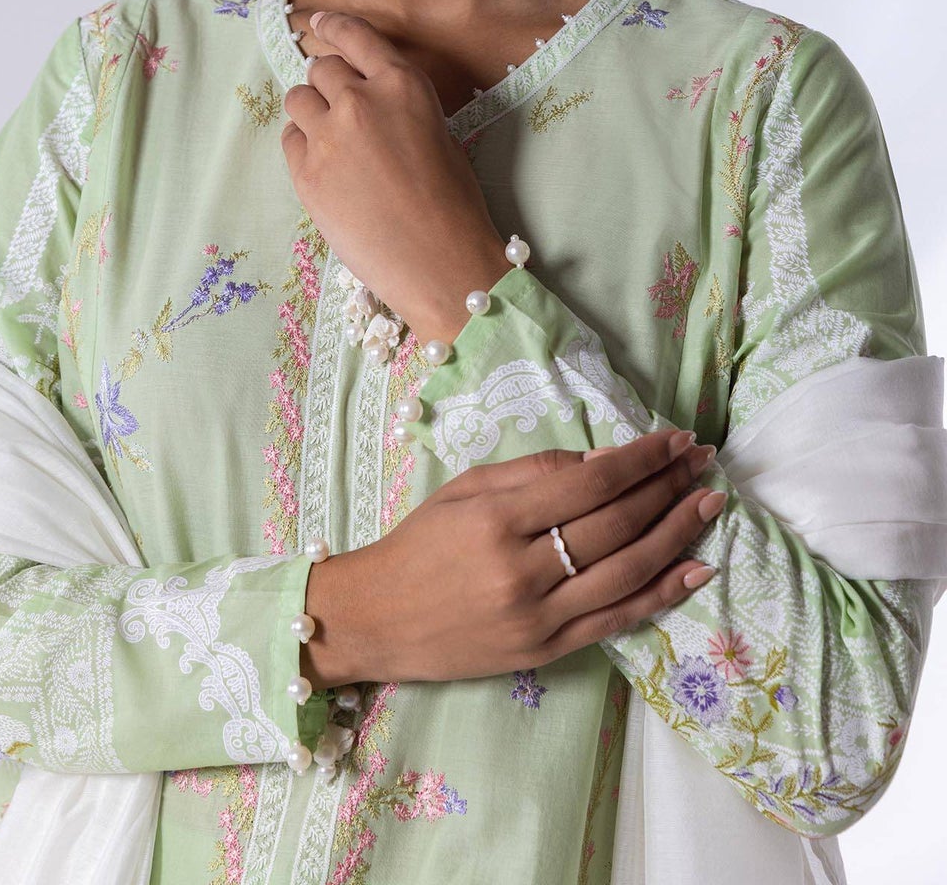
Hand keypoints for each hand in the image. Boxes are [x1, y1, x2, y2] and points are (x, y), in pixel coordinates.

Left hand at [279, 8, 509, 341]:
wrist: (438, 262)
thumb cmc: (452, 201)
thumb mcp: (437, 132)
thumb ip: (396, 104)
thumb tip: (364, 97)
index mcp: (401, 84)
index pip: (354, 36)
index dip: (332, 26)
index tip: (318, 23)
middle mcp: (360, 101)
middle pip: (322, 69)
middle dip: (330, 84)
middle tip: (342, 109)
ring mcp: (328, 137)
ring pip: (298, 99)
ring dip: (311, 111)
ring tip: (329, 136)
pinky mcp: (306, 173)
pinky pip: (289, 140)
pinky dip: (302, 144)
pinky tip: (323, 165)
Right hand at [302, 428, 725, 689]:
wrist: (378, 619)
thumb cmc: (420, 542)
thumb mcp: (466, 488)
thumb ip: (535, 470)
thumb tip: (605, 460)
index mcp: (498, 519)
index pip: (590, 482)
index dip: (642, 459)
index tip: (676, 439)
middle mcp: (522, 569)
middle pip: (617, 525)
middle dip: (669, 488)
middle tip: (705, 461)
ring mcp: (538, 616)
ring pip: (627, 572)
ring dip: (678, 535)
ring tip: (711, 504)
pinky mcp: (546, 651)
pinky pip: (617, 620)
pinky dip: (662, 594)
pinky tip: (695, 569)